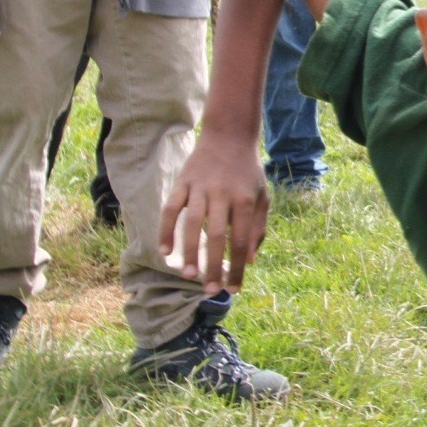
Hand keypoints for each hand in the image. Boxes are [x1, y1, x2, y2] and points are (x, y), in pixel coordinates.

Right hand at [159, 135, 270, 293]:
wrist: (229, 136)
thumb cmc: (248, 173)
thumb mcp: (262, 197)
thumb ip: (258, 229)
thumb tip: (248, 261)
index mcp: (246, 200)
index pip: (242, 241)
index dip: (237, 267)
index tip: (233, 289)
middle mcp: (223, 194)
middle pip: (217, 236)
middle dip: (213, 266)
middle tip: (210, 290)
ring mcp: (200, 187)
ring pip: (192, 224)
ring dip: (189, 252)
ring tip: (188, 275)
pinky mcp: (183, 181)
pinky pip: (171, 209)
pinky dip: (166, 229)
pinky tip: (164, 251)